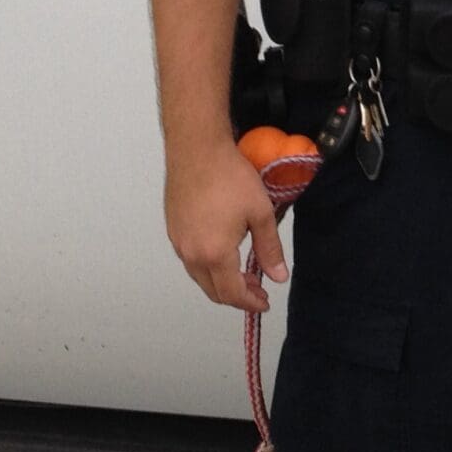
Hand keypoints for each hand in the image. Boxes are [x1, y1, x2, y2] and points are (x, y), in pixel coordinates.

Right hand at [165, 139, 285, 314]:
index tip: (264, 302)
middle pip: (212, 291)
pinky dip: (208, 267)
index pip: (232, 293)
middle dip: (236, 296)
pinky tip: (224, 253)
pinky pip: (190, 260)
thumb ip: (270, 249)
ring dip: (221, 281)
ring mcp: (178, 242)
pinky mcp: (173, 229)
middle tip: (258, 289)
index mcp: (214, 253)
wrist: (197, 149)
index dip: (250, 303)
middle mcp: (191, 254)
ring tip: (244, 272)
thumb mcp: (260, 214)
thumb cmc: (230, 177)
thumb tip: (278, 276)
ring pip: (200, 276)